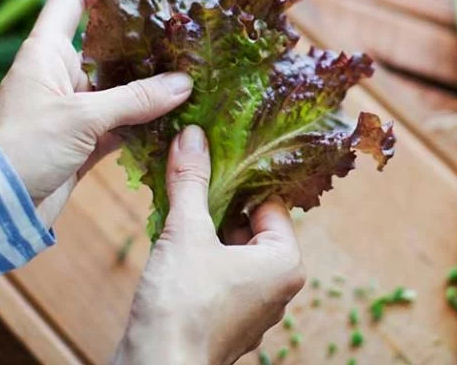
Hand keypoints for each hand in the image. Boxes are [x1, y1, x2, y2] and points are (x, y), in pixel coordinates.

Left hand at [0, 0, 192, 224]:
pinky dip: (148, 120)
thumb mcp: (80, 117)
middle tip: (176, 14)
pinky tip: (178, 114)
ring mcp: (73, 109)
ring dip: (151, 79)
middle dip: (140, 29)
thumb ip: (134, 99)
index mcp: (45, 54)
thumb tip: (184, 84)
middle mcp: (60, 75)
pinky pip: (124, 122)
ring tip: (190, 63)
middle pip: (105, 41)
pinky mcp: (84, 141)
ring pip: (120, 85)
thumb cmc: (24, 148)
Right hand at [114, 126, 305, 364]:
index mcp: (285, 263)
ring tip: (176, 206)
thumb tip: (193, 136)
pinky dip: (197, 257)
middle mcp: (277, 287)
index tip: (214, 157)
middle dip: (217, 205)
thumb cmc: (182, 308)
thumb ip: (191, 182)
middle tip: (189, 178)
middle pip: (249, 226)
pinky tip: (171, 242)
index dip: (239, 179)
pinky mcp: (226, 320)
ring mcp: (252, 307)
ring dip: (204, 230)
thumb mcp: (186, 232)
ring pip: (230, 250)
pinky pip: (217, 275)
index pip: (269, 203)